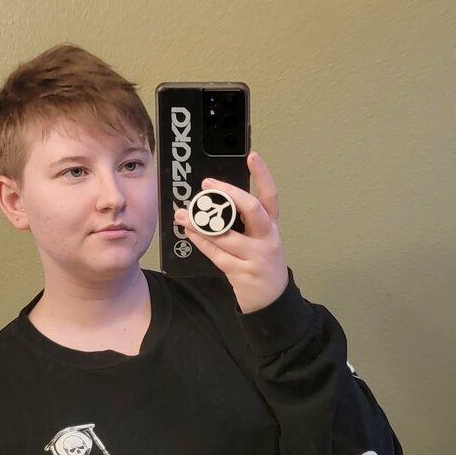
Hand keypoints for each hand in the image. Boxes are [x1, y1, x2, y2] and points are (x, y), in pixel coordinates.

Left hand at [173, 151, 288, 313]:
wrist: (270, 298)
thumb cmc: (259, 261)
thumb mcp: (259, 238)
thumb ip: (243, 221)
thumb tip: (213, 199)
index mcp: (271, 225)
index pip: (270, 196)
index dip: (262, 174)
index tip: (252, 155)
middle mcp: (267, 238)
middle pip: (252, 209)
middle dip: (228, 194)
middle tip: (207, 184)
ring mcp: (256, 256)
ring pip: (226, 235)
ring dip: (202, 223)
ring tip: (184, 214)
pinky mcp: (242, 272)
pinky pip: (217, 254)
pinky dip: (201, 242)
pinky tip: (190, 232)